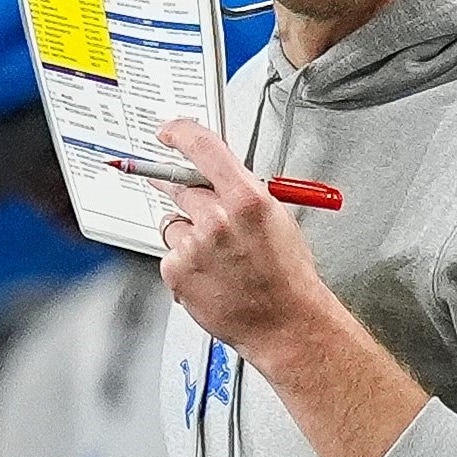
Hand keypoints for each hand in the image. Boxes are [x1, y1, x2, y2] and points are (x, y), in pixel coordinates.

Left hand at [153, 119, 337, 372]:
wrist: (286, 323)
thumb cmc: (287, 276)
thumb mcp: (276, 219)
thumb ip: (243, 194)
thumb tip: (216, 177)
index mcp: (247, 198)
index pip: (204, 148)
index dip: (181, 134)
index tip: (169, 133)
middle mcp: (218, 219)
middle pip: (182, 188)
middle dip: (187, 196)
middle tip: (202, 214)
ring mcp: (194, 246)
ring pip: (174, 225)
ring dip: (188, 236)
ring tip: (218, 259)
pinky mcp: (177, 271)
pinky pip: (170, 255)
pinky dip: (185, 264)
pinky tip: (210, 276)